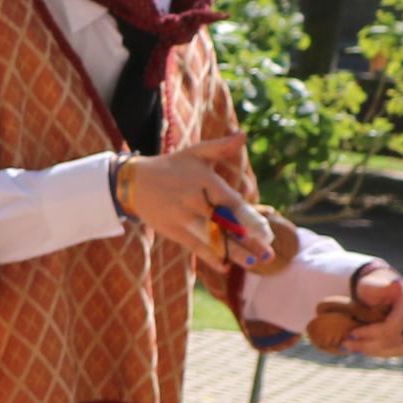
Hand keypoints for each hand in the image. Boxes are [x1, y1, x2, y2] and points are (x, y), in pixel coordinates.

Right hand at [115, 134, 255, 260]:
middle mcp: (194, 201)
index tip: (267, 233)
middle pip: (225, 224)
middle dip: (248, 241)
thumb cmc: (171, 166)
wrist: (133, 182)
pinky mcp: (173, 230)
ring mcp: (182, 218)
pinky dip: (210, 257)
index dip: (250, 219)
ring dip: (234, 252)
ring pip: (212, 239)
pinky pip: (194, 246)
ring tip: (254, 262)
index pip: (231, 203)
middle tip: (269, 254)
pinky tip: (225, 267)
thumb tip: (243, 136)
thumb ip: (221, 147)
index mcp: (204, 182)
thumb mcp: (195, 153)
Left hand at [317, 261, 402, 358]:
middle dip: (371, 346)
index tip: (352, 333)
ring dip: (374, 351)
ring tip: (352, 346)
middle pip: (399, 342)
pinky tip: (362, 347)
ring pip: (399, 350)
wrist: (380, 289)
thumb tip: (395, 284)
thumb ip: (378, 286)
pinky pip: (399, 350)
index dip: (372, 334)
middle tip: (347, 344)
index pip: (393, 328)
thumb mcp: (370, 284)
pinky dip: (380, 351)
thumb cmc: (372, 286)